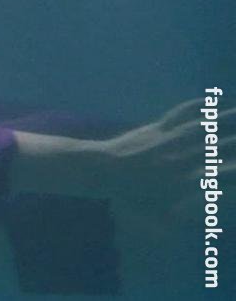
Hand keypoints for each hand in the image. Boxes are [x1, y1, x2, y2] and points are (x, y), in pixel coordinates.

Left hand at [96, 98, 234, 211]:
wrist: (104, 172)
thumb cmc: (131, 197)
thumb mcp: (160, 215)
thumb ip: (185, 220)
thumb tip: (207, 226)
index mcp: (190, 178)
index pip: (227, 172)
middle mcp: (186, 155)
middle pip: (223, 145)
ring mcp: (173, 139)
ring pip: (207, 125)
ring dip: (227, 118)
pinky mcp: (159, 128)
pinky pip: (182, 113)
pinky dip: (198, 105)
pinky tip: (210, 100)